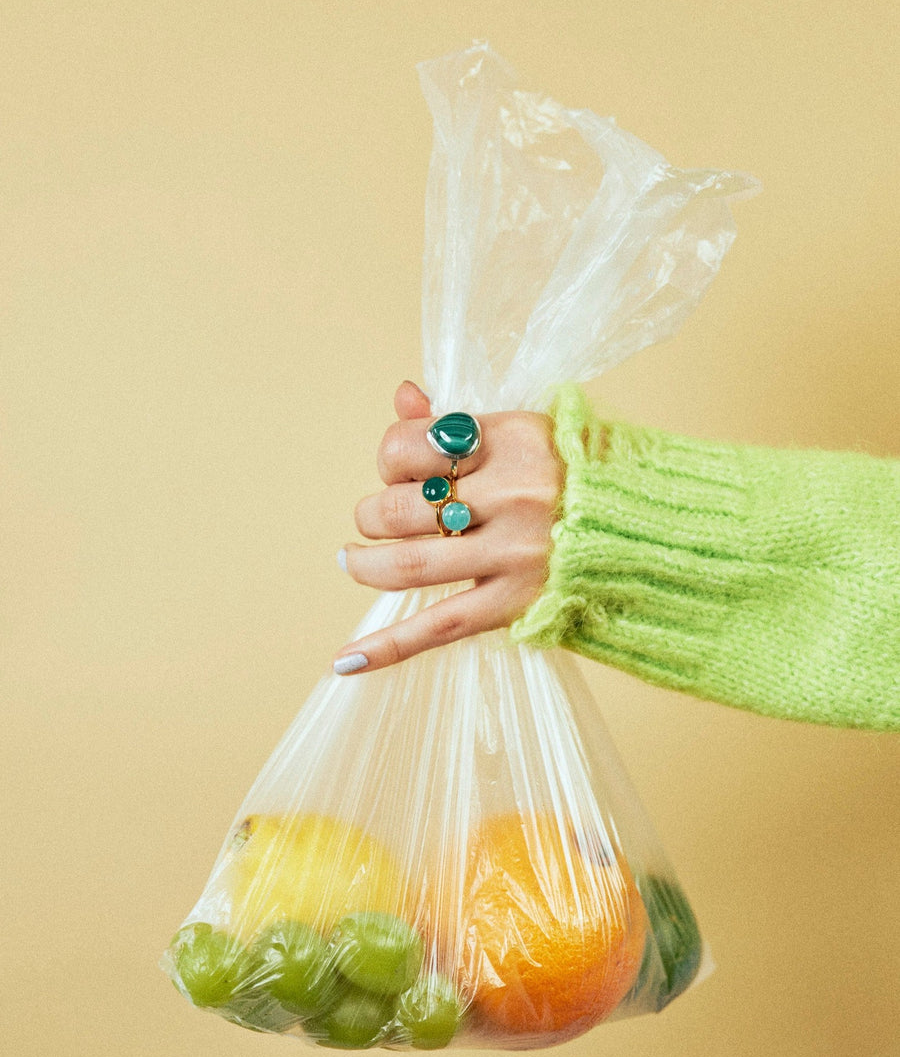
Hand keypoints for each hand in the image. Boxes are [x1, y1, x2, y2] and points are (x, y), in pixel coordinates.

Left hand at [332, 381, 563, 673]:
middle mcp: (511, 495)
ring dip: (364, 565)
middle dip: (372, 515)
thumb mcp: (525, 433)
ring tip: (353, 560)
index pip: (409, 445)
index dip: (389, 458)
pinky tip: (346, 660)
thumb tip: (403, 396)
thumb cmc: (578, 475)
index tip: (400, 470)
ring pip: (408, 566)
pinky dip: (388, 646)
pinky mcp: (516, 604)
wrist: (652, 529)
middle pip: (399, 508)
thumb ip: (457, 419)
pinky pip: (438, 627)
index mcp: (510, 440)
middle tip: (374, 519)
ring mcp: (514, 554)